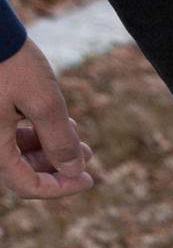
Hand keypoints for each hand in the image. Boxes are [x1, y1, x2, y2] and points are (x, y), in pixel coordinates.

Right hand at [0, 39, 94, 200]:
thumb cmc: (8, 59)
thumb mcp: (42, 102)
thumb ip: (59, 141)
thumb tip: (73, 170)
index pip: (25, 185)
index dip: (60, 188)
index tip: (89, 179)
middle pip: (20, 170)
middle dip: (57, 166)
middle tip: (88, 155)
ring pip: (15, 150)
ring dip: (48, 148)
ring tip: (79, 137)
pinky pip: (7, 131)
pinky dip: (34, 132)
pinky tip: (60, 120)